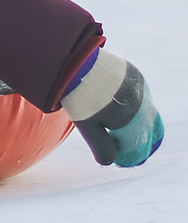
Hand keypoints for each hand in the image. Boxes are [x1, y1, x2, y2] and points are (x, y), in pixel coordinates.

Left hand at [63, 53, 164, 167]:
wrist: (73, 60)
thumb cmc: (77, 96)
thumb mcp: (87, 126)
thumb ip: (101, 146)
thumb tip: (109, 162)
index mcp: (132, 121)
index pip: (138, 146)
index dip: (128, 157)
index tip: (118, 161)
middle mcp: (143, 105)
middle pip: (147, 131)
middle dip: (137, 143)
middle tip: (123, 152)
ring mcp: (142, 89)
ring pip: (148, 114)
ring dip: (138, 126)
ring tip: (121, 134)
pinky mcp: (136, 76)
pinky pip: (143, 98)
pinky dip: (136, 109)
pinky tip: (122, 112)